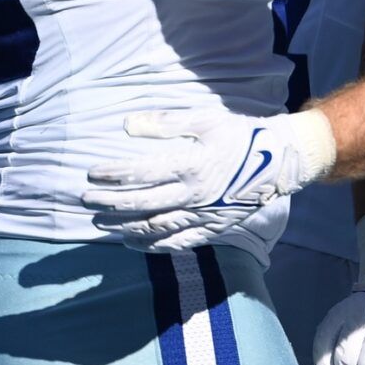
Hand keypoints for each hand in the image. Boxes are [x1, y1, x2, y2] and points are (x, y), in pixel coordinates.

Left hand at [84, 109, 335, 250]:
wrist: (279, 161)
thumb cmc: (241, 135)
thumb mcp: (205, 119)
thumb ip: (165, 123)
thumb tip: (127, 125)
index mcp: (192, 165)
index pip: (142, 173)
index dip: (113, 174)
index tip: (91, 173)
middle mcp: (195, 195)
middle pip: (143, 203)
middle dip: (110, 203)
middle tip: (85, 200)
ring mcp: (204, 215)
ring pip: (157, 227)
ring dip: (125, 226)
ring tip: (101, 224)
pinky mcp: (213, 227)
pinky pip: (179, 242)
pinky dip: (153, 245)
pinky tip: (134, 243)